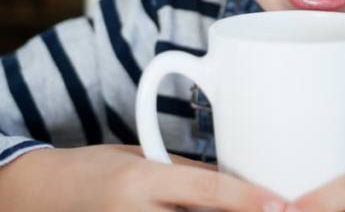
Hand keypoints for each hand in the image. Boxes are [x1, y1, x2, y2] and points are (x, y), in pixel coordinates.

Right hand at [0, 144, 287, 211]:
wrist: (44, 195)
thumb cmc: (97, 169)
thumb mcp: (144, 157)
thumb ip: (190, 173)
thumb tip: (239, 182)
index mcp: (140, 179)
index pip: (206, 189)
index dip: (248, 198)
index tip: (281, 204)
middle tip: (273, 209)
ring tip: (249, 211)